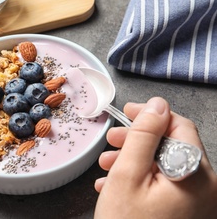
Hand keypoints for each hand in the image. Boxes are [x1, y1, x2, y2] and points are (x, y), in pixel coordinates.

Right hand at [94, 97, 216, 217]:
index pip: (179, 126)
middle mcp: (207, 188)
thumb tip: (156, 105)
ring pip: (167, 166)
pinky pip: (168, 186)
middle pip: (173, 146)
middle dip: (138, 141)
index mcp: (196, 175)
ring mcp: (200, 202)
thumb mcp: (127, 175)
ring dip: (136, 161)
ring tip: (107, 167)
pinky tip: (118, 186)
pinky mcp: (189, 212)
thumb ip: (143, 136)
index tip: (127, 113)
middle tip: (111, 141)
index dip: (151, 115)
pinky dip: (143, 180)